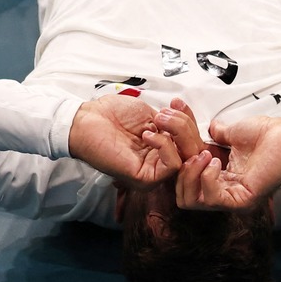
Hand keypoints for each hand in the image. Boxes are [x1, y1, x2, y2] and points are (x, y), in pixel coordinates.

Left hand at [67, 94, 183, 187]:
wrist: (86, 120)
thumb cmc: (111, 115)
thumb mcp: (150, 115)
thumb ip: (171, 124)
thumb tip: (187, 126)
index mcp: (161, 148)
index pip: (190, 141)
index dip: (190, 121)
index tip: (177, 104)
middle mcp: (159, 162)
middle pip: (193, 151)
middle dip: (185, 126)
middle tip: (166, 114)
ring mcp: (153, 171)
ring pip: (186, 158)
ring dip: (177, 134)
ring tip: (156, 122)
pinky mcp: (145, 178)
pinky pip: (172, 165)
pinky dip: (166, 147)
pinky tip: (148, 135)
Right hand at [174, 112, 280, 213]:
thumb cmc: (266, 134)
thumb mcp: (230, 134)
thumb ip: (213, 136)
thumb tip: (204, 127)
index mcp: (219, 178)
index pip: (184, 178)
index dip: (176, 156)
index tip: (173, 133)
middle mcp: (223, 193)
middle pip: (183, 196)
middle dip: (180, 169)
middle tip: (191, 150)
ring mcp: (232, 200)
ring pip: (191, 201)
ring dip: (192, 174)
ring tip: (205, 155)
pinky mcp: (242, 201)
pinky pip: (211, 199)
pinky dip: (207, 178)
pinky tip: (216, 161)